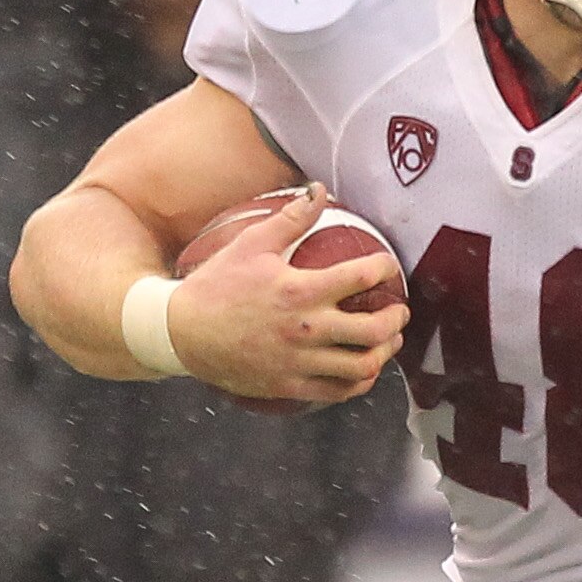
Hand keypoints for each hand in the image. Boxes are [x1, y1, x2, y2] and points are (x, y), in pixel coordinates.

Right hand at [164, 186, 406, 407]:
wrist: (182, 333)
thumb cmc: (216, 285)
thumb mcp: (251, 244)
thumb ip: (291, 218)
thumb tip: (318, 189)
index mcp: (299, 290)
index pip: (361, 277)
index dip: (385, 269)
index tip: (389, 267)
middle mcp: (305, 329)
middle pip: (373, 330)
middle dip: (396, 319)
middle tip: (399, 310)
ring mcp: (299, 362)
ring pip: (361, 366)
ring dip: (384, 353)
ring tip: (388, 341)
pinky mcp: (289, 386)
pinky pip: (337, 391)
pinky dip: (359, 382)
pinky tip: (363, 370)